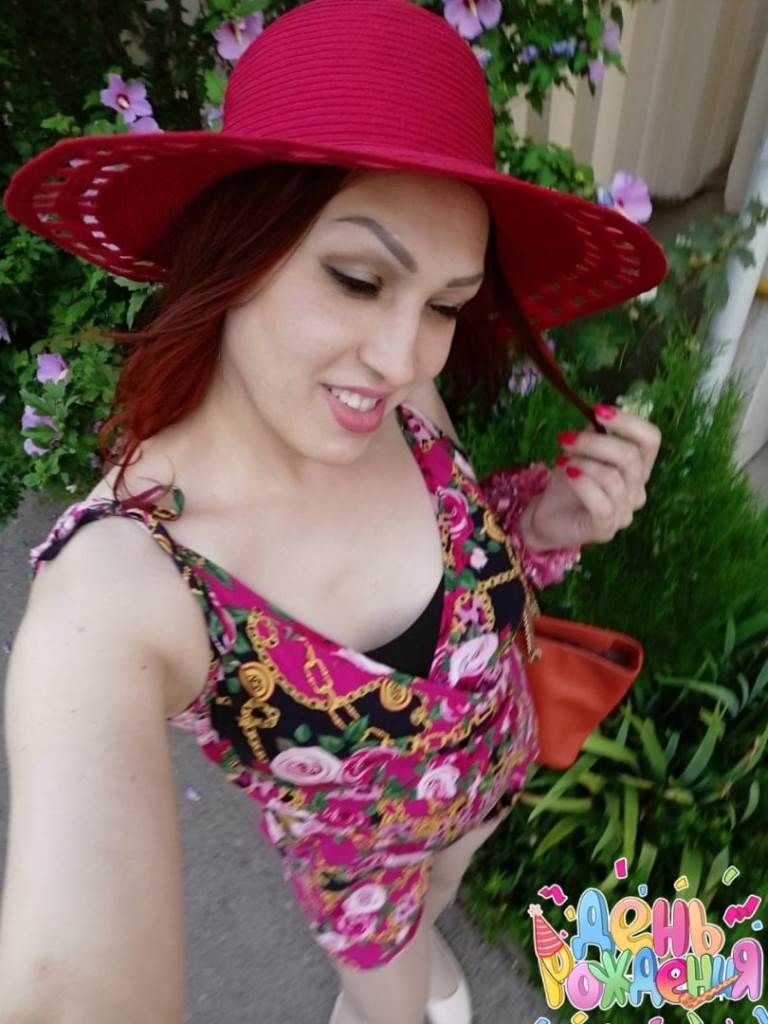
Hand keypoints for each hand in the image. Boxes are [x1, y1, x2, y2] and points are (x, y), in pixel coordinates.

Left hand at [520, 405, 661, 550]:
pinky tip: (567, 474)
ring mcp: (625, 512)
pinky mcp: (606, 528)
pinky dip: (582, 483)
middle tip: (567, 439)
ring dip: (584, 463)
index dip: (629, 422)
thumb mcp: (581, 452)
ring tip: (562, 461)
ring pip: (614, 478)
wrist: (546, 517)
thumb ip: (594, 434)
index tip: (598, 411)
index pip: (651, 440)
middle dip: (595, 442)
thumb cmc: (569, 483)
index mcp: (638, 468)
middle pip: (631, 457)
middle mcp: (637, 490)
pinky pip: (601, 502)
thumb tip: (598, 414)